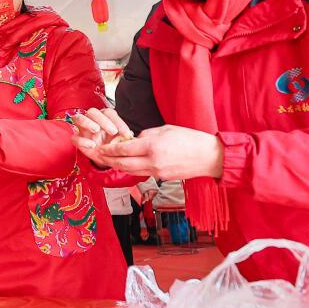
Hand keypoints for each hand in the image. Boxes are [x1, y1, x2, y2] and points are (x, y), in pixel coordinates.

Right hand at [70, 107, 135, 167]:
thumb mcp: (121, 140)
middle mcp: (92, 120)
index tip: (126, 134)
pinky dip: (82, 140)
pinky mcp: (77, 139)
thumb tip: (131, 135)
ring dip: (87, 122)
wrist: (105, 156)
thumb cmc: (113, 144)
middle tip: (113, 131)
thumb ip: (124, 136)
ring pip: (79, 118)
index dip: (118, 122)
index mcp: (105, 117)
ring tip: (96, 130)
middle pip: (93, 112)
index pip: (109, 113)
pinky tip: (91, 145)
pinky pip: (74, 137)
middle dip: (103, 120)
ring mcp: (83, 128)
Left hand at [91, 125, 223, 179]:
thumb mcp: (165, 129)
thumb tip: (134, 139)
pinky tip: (127, 164)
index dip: (110, 149)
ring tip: (110, 161)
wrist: (209, 157)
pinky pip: (142, 173)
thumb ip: (147, 135)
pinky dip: (132, 169)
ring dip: (118, 166)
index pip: (124, 149)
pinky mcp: (161, 177)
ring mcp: (157, 172)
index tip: (101, 147)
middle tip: (99, 156)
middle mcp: (152, 161)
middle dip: (109, 160)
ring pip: (130, 171)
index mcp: (152, 147)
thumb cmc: (190, 139)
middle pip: (123, 163)